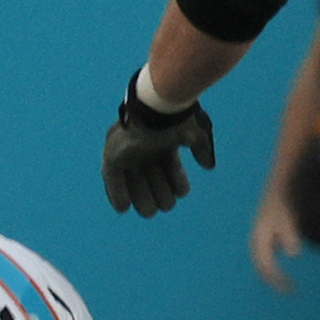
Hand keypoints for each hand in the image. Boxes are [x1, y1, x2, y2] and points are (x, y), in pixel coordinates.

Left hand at [102, 74, 215, 215]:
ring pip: (132, 178)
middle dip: (158, 193)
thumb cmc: (177, 118)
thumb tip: (208, 166)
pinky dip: (116, 192)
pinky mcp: (113, 152)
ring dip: (140, 196)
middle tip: (166, 207)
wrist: (159, 107)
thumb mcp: (195, 133)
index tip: (181, 194)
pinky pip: (111, 177)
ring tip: (151, 212)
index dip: (175, 180)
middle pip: (149, 175)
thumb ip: (200, 149)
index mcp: (162, 138)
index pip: (167, 164)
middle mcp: (143, 144)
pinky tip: (123, 208)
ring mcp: (127, 148)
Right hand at [250, 193, 301, 291]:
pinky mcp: (264, 235)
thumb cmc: (285, 204)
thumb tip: (294, 254)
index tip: (289, 288)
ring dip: (271, 273)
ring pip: (261, 261)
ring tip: (284, 282)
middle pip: (260, 266)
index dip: (276, 279)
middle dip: (273, 279)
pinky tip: (282, 266)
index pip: (265, 265)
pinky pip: (265, 255)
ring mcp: (258, 238)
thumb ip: (291, 235)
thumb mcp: (289, 219)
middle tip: (288, 290)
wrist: (279, 188)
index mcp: (259, 239)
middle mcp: (256, 240)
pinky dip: (272, 264)